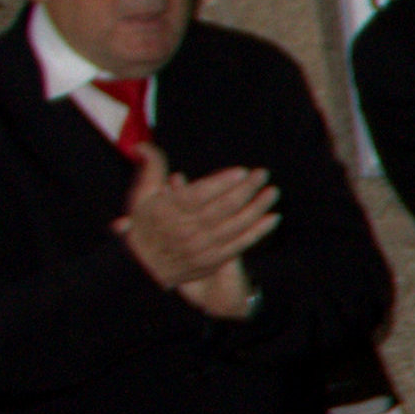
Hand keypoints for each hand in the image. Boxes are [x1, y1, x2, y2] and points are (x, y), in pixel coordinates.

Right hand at [117, 148, 279, 301]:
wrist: (144, 268)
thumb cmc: (146, 225)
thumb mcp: (141, 196)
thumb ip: (151, 168)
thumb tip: (143, 145)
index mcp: (170, 210)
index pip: (200, 194)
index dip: (222, 182)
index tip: (242, 171)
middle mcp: (187, 228)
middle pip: (223, 207)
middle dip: (247, 189)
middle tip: (263, 174)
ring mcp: (203, 246)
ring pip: (236, 225)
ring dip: (258, 207)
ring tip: (272, 192)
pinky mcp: (214, 260)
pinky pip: (241, 244)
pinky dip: (259, 231)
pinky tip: (273, 218)